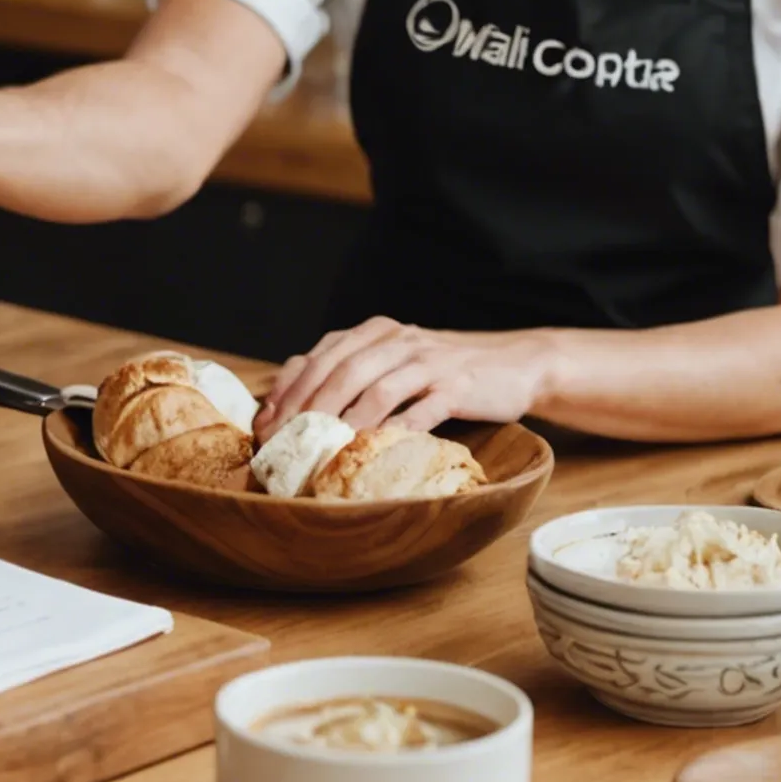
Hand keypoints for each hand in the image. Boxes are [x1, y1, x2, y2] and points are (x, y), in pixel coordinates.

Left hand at [254, 318, 563, 439]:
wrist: (515, 362)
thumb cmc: (443, 370)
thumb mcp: (394, 360)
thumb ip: (352, 372)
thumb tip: (294, 405)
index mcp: (375, 332)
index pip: (319, 357)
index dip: (289, 390)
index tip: (265, 424)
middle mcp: (397, 341)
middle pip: (341, 371)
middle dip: (306, 408)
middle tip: (284, 442)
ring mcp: (428, 362)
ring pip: (377, 388)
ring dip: (344, 420)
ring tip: (320, 449)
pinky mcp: (457, 387)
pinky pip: (421, 409)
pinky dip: (395, 429)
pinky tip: (375, 449)